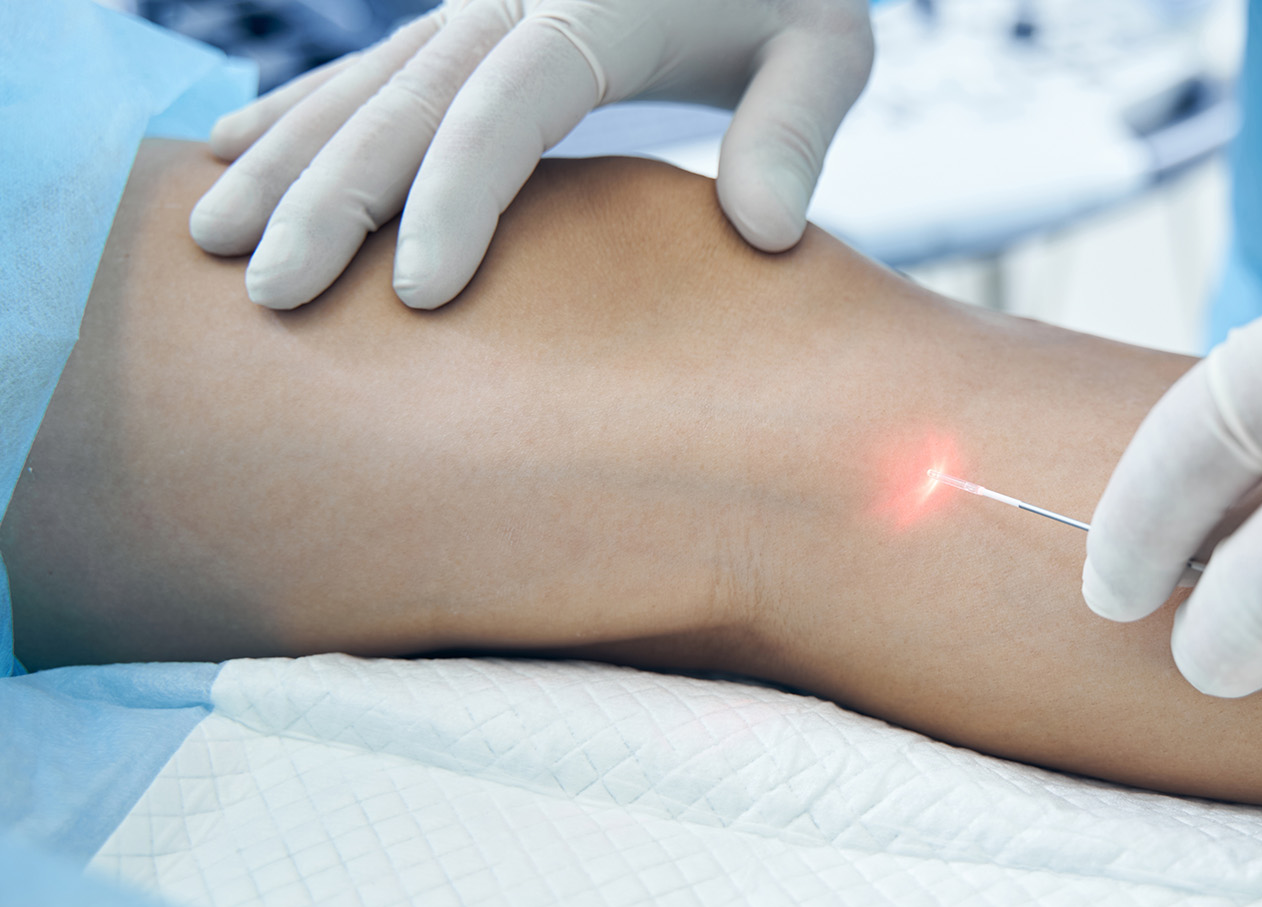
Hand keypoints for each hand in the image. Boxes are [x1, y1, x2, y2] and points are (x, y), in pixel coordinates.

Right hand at [189, 0, 872, 309]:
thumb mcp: (829, 43)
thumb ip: (796, 126)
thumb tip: (767, 233)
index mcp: (597, 7)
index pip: (510, 107)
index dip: (457, 195)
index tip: (419, 294)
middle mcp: (514, 2)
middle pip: (406, 103)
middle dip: (329, 197)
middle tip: (270, 294)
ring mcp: (475, 7)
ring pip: (360, 86)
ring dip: (282, 160)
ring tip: (205, 242)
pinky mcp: (460, 21)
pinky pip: (362, 69)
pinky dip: (295, 112)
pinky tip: (226, 154)